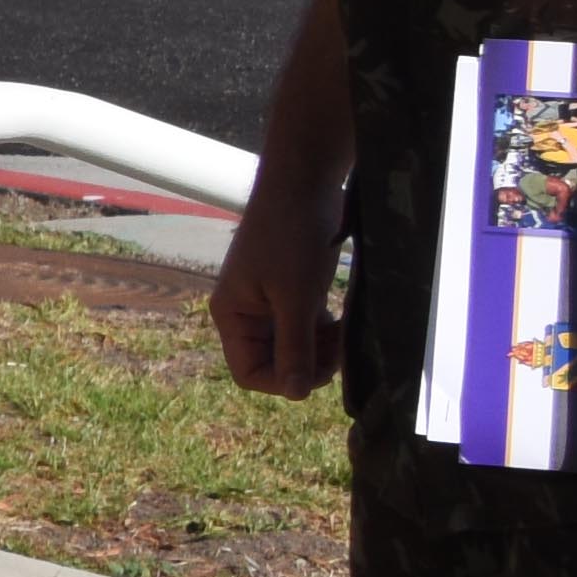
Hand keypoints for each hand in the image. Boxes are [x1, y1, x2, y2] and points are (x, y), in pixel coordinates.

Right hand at [208, 191, 343, 399]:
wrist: (305, 181)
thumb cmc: (291, 236)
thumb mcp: (294, 297)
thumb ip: (295, 347)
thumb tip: (296, 395)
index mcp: (232, 316)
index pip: (249, 372)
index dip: (282, 382)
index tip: (317, 372)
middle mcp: (247, 313)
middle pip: (274, 363)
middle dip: (307, 364)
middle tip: (339, 352)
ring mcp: (270, 302)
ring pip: (294, 346)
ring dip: (320, 349)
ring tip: (344, 335)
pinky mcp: (293, 290)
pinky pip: (307, 327)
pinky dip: (326, 332)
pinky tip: (343, 322)